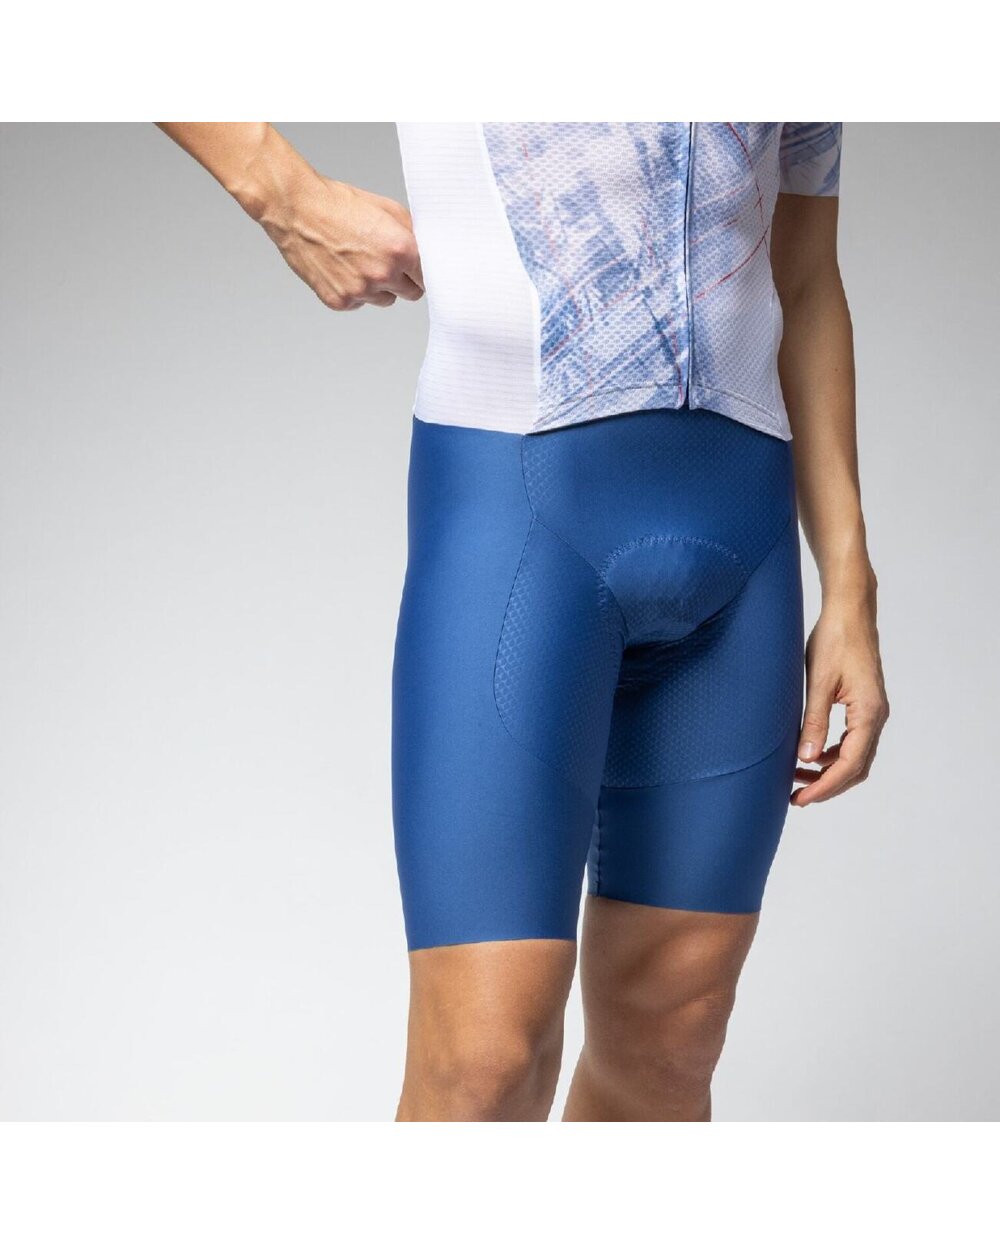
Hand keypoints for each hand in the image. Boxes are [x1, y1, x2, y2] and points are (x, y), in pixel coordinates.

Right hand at [257, 174, 423, 310]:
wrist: (298, 210)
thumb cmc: (338, 205)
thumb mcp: (387, 209)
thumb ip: (412, 234)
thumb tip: (427, 251)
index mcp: (400, 250)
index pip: (429, 278)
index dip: (423, 272)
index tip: (419, 270)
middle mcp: (383, 274)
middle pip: (412, 294)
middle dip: (405, 281)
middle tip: (388, 262)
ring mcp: (360, 291)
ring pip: (385, 300)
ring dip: (379, 287)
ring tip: (360, 261)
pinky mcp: (340, 301)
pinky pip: (359, 304)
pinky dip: (354, 291)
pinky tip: (342, 268)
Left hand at [792, 585, 888, 806]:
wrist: (849, 612)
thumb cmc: (834, 640)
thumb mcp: (818, 682)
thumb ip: (814, 721)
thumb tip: (806, 758)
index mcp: (869, 713)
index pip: (849, 764)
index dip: (825, 786)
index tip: (801, 798)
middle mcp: (876, 716)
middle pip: (856, 767)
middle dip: (827, 785)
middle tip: (797, 797)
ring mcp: (872, 711)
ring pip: (855, 756)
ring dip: (828, 771)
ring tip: (798, 778)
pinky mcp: (863, 704)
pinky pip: (852, 740)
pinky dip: (832, 754)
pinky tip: (810, 754)